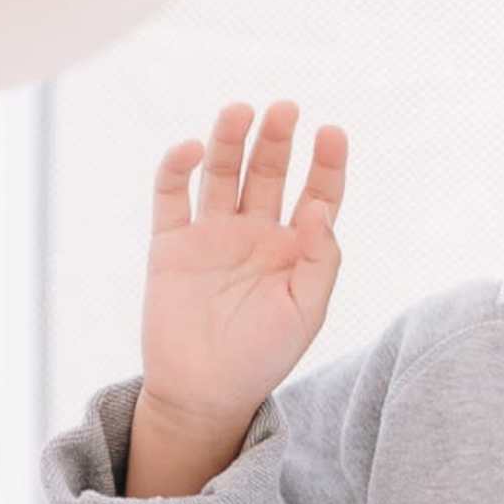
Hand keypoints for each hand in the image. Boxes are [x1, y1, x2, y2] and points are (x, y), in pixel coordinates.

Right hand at [130, 98, 346, 499]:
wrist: (202, 394)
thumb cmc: (262, 358)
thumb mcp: (306, 313)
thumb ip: (321, 260)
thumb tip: (320, 207)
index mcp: (294, 248)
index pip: (317, 192)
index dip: (327, 162)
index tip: (332, 132)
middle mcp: (254, 233)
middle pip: (268, 171)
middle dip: (277, 139)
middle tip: (286, 109)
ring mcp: (211, 234)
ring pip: (221, 172)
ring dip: (230, 139)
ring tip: (240, 110)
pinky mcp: (171, 244)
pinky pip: (171, 196)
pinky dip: (176, 169)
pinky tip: (189, 149)